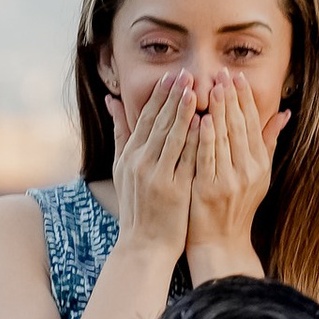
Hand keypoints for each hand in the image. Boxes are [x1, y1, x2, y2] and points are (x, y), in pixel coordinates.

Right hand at [111, 72, 197, 265]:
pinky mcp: (174, 190)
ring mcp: (157, 176)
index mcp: (130, 155)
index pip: (146, 118)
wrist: (144, 244)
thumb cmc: (137, 206)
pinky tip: (206, 123)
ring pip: (173, 137)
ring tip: (196, 90)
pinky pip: (187, 160)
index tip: (172, 76)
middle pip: (159, 123)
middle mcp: (141, 162)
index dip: (160, 96)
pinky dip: (195, 140)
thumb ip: (121, 133)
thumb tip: (112, 100)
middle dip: (174, 96)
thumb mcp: (122, 168)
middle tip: (187, 73)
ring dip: (185, 112)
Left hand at [187, 73, 286, 277]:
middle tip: (221, 72)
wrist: (221, 242)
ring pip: (224, 138)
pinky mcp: (210, 189)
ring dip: (217, 111)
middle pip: (239, 126)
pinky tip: (200, 119)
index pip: (252, 123)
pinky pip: (208, 158)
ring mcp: (230, 180)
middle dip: (230, 97)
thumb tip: (285, 113)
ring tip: (210, 86)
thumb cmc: (235, 206)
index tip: (235, 76)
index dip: (244, 98)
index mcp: (259, 163)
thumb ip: (267, 142)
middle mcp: (249, 170)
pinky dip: (205, 138)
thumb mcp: (258, 175)